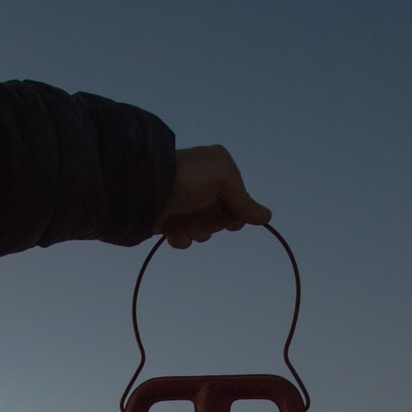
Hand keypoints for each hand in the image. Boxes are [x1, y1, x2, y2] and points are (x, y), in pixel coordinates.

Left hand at [155, 145, 271, 248]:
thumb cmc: (188, 179)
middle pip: (222, 220)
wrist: (144, 189)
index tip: (226, 212)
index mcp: (218, 170)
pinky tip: (170, 225)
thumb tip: (267, 217)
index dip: (234, 213)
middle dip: (212, 220)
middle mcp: (203, 187)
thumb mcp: (223, 179)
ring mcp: (185, 205)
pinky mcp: (169, 222)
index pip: (239, 204)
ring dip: (194, 228)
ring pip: (203, 233)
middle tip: (199, 209)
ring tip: (181, 216)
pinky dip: (178, 236)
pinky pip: (184, 240)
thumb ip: (245, 201)